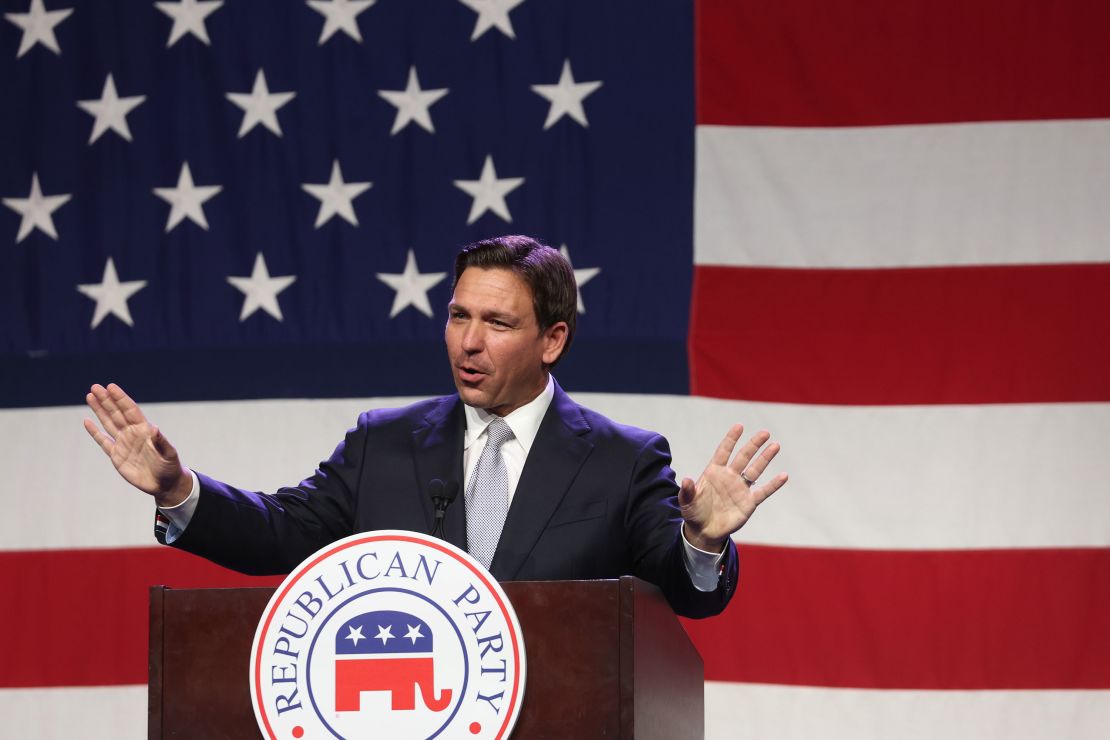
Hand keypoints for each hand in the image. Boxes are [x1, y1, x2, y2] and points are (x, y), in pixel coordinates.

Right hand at [84, 383, 191, 507]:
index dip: (120, 398)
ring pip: (108, 423)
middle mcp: (132, 433)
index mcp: (144, 430)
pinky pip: (103, 441)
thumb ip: (161, 442)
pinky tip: (87, 421)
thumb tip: (154, 428)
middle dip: (106, 400)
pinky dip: (95, 432)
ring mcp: (123, 443)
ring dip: (99, 410)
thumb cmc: (170, 467)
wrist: (164, 484)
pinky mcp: (117, 456)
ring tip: (90, 396)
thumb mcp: (168, 454)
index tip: (110, 386)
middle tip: (95, 386)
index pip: (130, 410)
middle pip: (116, 413)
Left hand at [678, 424, 787, 551]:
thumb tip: (685, 479)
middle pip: (743, 457)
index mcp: (714, 472)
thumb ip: (687, 490)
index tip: (739, 426)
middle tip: (765, 433)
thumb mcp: (687, 501)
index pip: (724, 451)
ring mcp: (740, 488)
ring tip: (775, 445)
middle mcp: (729, 476)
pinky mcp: (749, 502)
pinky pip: (763, 491)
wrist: (704, 531)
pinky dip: (773, 484)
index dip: (731, 439)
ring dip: (765, 458)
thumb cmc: (694, 512)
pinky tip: (783, 476)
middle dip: (753, 445)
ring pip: (755, 470)